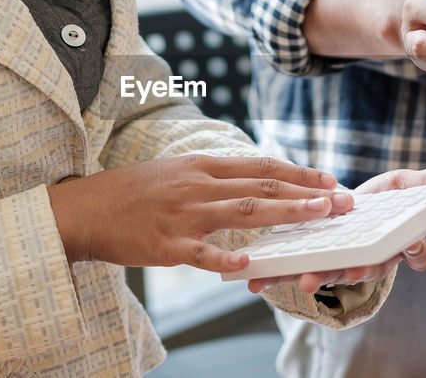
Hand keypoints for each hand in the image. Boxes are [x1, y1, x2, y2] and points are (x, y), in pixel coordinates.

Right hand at [47, 156, 352, 272]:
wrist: (84, 209)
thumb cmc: (132, 192)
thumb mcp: (175, 171)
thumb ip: (212, 177)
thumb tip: (251, 182)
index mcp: (202, 166)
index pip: (261, 166)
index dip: (298, 172)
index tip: (329, 179)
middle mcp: (198, 185)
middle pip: (262, 186)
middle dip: (307, 193)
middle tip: (341, 200)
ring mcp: (183, 214)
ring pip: (243, 211)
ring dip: (285, 212)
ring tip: (317, 216)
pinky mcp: (166, 244)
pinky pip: (201, 252)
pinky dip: (226, 255)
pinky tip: (249, 261)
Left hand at [245, 164, 425, 293]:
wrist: (351, 213)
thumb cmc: (385, 203)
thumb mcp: (409, 188)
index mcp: (392, 245)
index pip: (404, 256)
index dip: (401, 256)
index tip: (398, 253)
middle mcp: (365, 261)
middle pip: (359, 270)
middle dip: (344, 271)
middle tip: (334, 272)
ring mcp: (335, 262)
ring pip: (323, 273)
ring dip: (308, 276)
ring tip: (295, 279)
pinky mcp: (308, 259)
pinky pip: (293, 269)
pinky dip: (275, 273)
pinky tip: (255, 278)